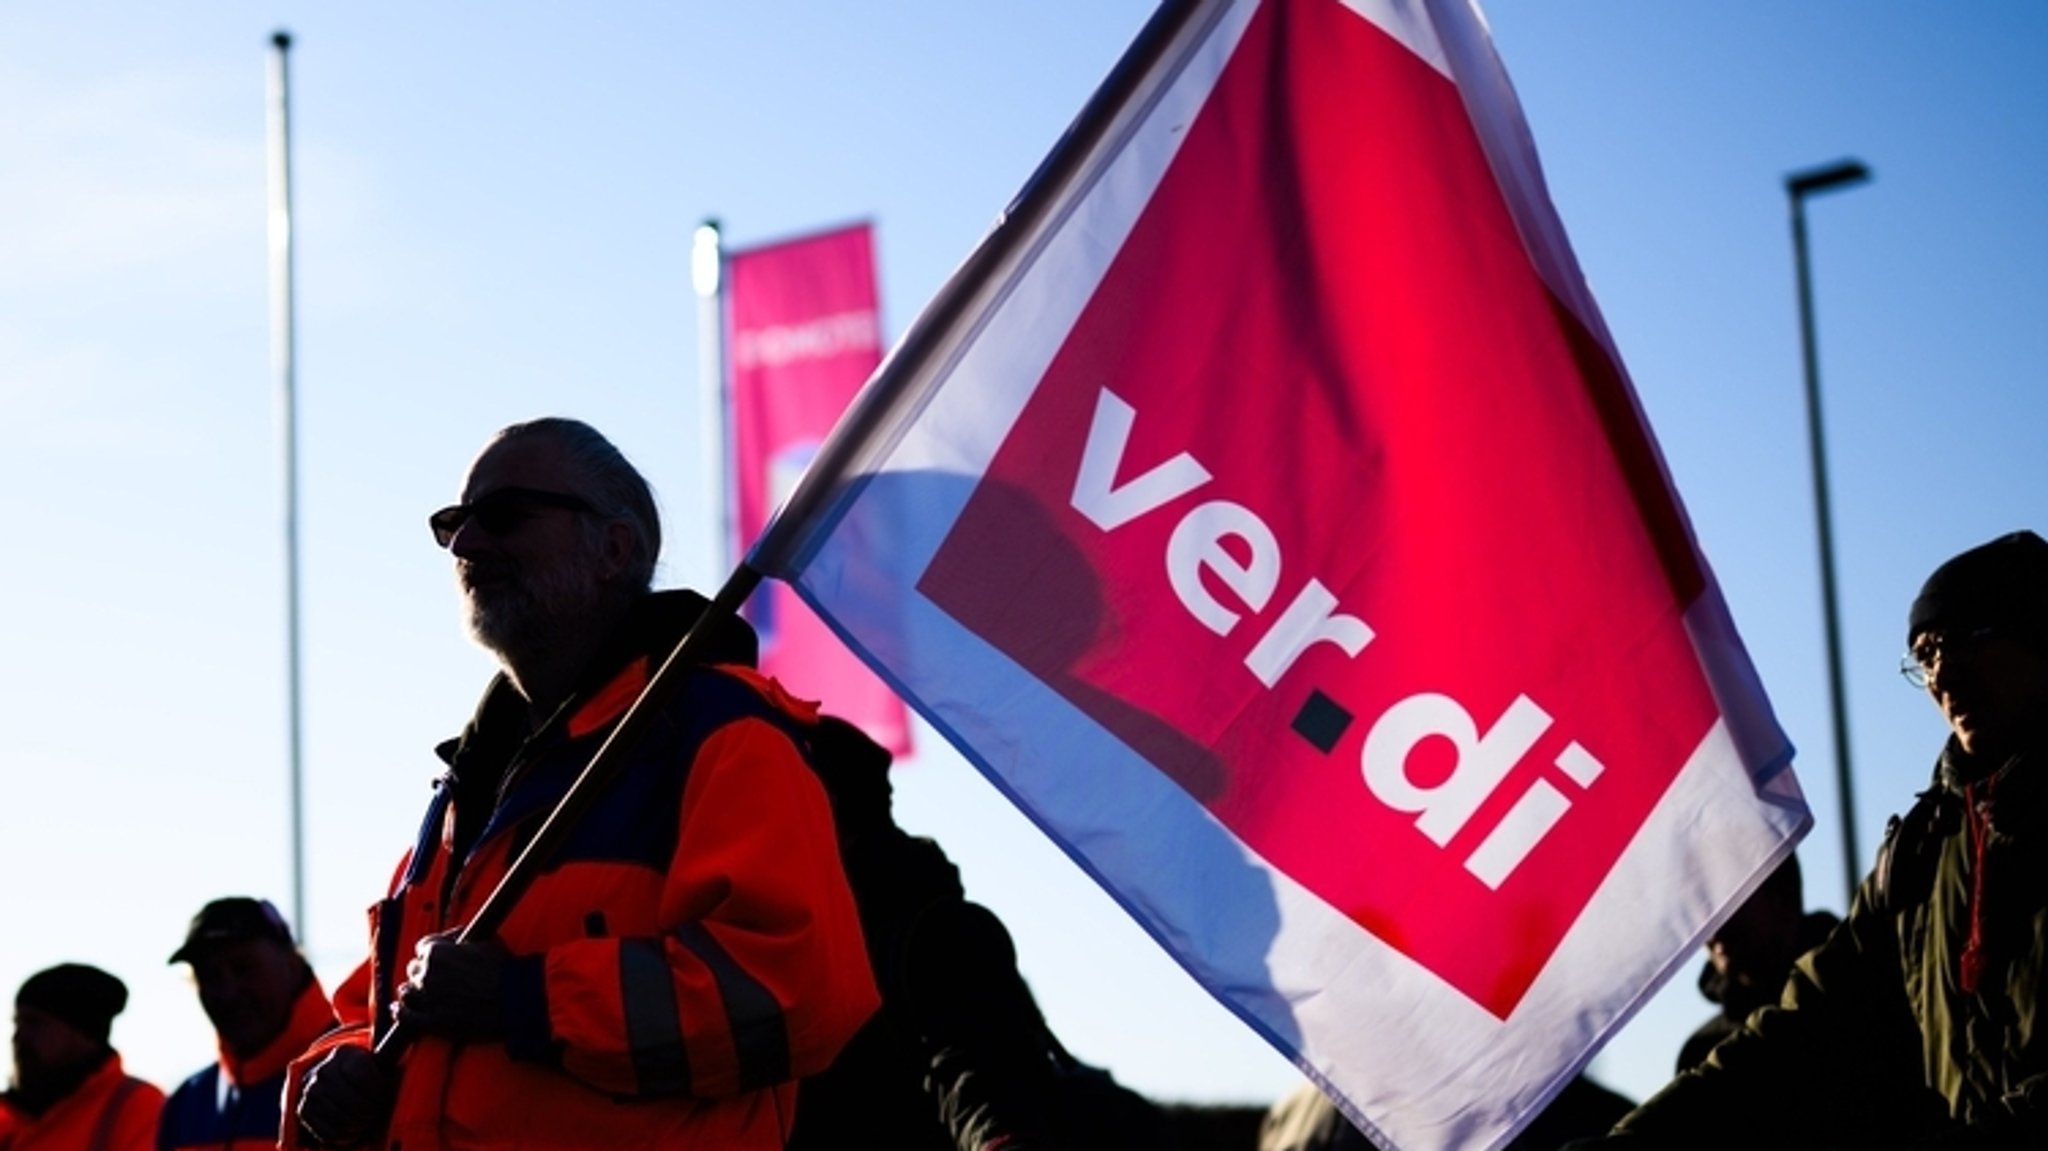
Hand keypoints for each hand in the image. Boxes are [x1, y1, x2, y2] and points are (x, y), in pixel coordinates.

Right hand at [297, 1045, 391, 1147]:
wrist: (332, 1083)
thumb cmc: (366, 1074)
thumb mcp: (379, 1061)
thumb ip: (393, 1051)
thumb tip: (412, 1026)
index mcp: (344, 1053)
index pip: (362, 1075)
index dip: (377, 1089)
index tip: (383, 1093)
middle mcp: (323, 1070)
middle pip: (351, 1100)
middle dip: (369, 1111)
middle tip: (377, 1113)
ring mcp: (310, 1091)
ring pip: (339, 1117)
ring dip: (358, 1125)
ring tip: (368, 1122)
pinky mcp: (303, 1111)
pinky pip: (326, 1131)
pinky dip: (343, 1136)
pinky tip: (354, 1131)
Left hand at [393, 931, 507, 1040]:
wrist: (515, 1000)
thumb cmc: (504, 970)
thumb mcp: (486, 940)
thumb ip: (461, 936)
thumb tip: (452, 936)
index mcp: (437, 952)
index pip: (422, 947)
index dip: (432, 952)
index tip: (439, 959)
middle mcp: (427, 974)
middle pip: (413, 969)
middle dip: (424, 972)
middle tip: (438, 978)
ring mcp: (427, 999)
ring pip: (406, 992)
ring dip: (413, 991)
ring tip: (421, 993)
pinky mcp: (430, 1021)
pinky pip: (405, 1017)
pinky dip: (400, 1013)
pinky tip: (399, 1009)